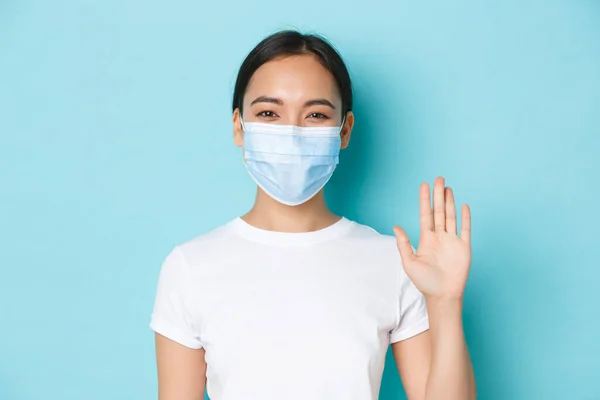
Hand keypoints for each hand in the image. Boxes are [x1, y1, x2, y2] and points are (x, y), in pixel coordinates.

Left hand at [393, 177, 471, 300]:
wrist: (442, 296)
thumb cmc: (424, 282)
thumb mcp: (409, 262)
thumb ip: (403, 244)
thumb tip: (396, 227)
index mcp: (426, 239)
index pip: (425, 215)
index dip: (425, 200)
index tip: (424, 185)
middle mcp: (439, 237)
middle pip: (439, 211)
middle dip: (438, 195)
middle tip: (438, 178)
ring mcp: (452, 241)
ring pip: (451, 216)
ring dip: (450, 202)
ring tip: (447, 188)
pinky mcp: (464, 247)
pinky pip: (465, 229)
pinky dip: (465, 218)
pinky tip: (463, 206)